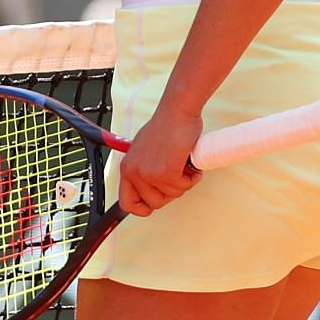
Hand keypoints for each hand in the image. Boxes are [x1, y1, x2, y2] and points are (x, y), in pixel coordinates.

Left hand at [117, 102, 201, 217]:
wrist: (176, 112)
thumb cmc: (165, 128)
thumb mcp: (144, 152)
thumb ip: (144, 170)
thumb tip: (149, 190)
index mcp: (127, 168)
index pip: (127, 203)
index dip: (143, 208)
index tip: (154, 204)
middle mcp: (135, 172)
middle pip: (155, 203)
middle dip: (170, 192)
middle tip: (176, 175)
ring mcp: (149, 173)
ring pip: (172, 195)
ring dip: (183, 182)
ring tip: (182, 163)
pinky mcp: (166, 172)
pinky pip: (183, 186)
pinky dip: (192, 177)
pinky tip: (189, 163)